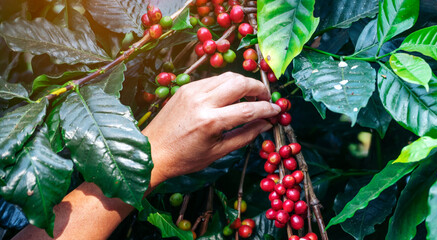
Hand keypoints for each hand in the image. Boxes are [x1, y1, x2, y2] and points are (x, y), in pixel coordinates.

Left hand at [142, 72, 280, 184]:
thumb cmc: (185, 158)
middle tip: (266, 99)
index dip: (267, 109)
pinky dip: (228, 85)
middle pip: (240, 83)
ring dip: (244, 84)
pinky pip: (214, 80)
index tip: (277, 111)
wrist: (151, 151)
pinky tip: (231, 97)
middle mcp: (202, 101)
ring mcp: (192, 91)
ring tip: (251, 97)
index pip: (248, 109)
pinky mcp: (186, 87)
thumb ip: (245, 135)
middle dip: (259, 88)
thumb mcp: (219, 152)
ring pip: (228, 77)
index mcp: (210, 121)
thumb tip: (266, 124)